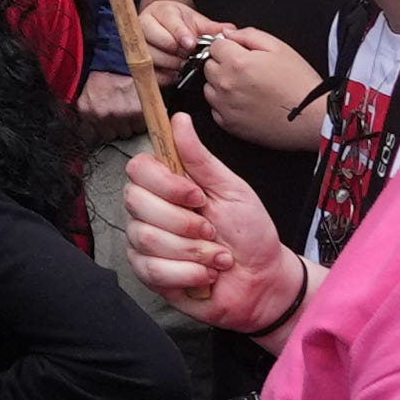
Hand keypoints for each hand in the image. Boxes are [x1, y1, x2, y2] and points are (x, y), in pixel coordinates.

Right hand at [120, 132, 301, 332]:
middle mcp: (150, 212)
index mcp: (168, 186)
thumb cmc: (250, 234)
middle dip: (184, 222)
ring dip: (192, 250)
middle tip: (212, 230)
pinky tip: (207, 275)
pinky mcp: (149, 275)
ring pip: (146, 238)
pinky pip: (153, 270)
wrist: (263, 280)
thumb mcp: (231, 189)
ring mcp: (145, 244)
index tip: (197, 195)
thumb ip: (201, 158)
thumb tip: (179, 119)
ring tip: (216, 256)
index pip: (138, 168)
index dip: (164, 183)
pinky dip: (189, 273)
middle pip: (136, 203)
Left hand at [185, 20, 329, 141]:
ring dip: (222, 85)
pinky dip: (225, 105)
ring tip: (247, 88)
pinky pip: (215, 109)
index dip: (229, 47)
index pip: (214, 45)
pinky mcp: (228, 125)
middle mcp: (226, 85)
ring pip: (209, 88)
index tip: (240, 53)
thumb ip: (248, 35)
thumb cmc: (299, 83)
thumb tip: (228, 34)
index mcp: (236, 62)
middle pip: (209, 66)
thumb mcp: (279, 47)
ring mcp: (225, 107)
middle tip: (247, 70)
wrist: (312, 118)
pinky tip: (246, 103)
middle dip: (223, 64)